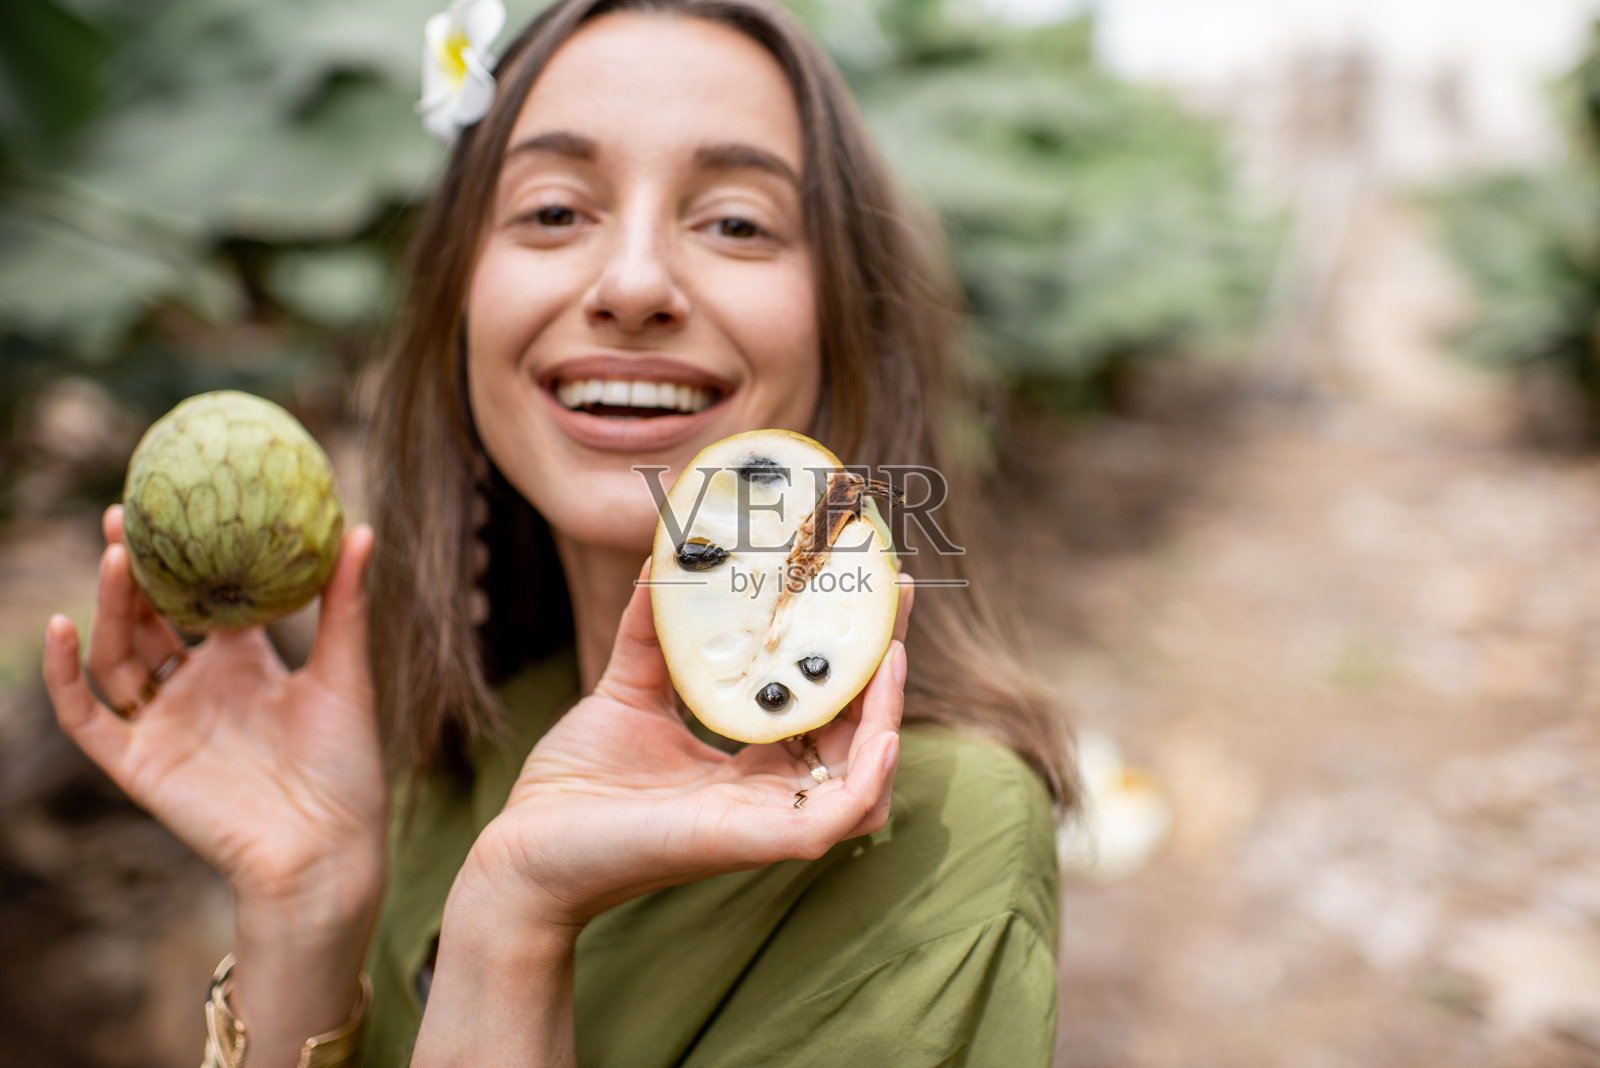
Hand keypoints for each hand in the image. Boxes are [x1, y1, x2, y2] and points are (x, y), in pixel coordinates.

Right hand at [41, 506, 386, 917]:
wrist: (328, 848)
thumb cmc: (346, 767)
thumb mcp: (346, 674)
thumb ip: (346, 604)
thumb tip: (362, 527)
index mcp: (243, 666)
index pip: (199, 601)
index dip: (184, 557)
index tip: (175, 503)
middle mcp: (197, 690)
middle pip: (149, 620)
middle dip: (135, 569)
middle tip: (127, 512)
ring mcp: (163, 725)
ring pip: (117, 655)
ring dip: (110, 606)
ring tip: (118, 555)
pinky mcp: (137, 763)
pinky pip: (86, 715)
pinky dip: (66, 673)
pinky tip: (62, 626)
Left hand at [461, 559, 912, 929]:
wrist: (522, 847)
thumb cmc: (576, 785)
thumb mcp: (625, 691)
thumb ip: (653, 634)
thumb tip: (662, 559)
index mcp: (752, 766)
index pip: (825, 706)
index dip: (852, 649)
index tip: (868, 584)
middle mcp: (770, 795)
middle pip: (859, 736)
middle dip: (885, 666)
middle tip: (893, 594)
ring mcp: (765, 823)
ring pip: (863, 779)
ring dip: (888, 715)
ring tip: (889, 655)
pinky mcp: (752, 843)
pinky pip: (835, 818)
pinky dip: (868, 777)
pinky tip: (880, 732)